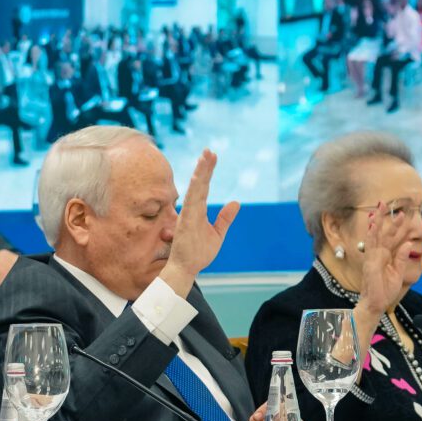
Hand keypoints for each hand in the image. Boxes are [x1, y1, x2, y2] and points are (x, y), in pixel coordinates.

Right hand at [156, 149, 240, 296]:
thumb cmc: (197, 253)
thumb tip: (236, 202)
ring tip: (205, 158)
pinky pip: (191, 204)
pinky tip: (196, 179)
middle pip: (199, 184)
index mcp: (197, 211)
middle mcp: (191, 210)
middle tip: (209, 151)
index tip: (212, 156)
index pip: (203, 187)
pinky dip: (193, 191)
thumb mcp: (217, 234)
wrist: (185, 270)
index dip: (207, 171)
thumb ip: (225, 218)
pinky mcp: (186, 224)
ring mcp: (188, 216)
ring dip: (200, 174)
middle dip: (204, 167)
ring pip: (195, 190)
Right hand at [353, 207, 419, 323]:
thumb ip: (401, 258)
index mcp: (387, 256)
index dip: (397, 226)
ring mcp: (373, 257)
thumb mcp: (398, 273)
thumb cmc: (385, 290)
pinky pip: (371, 246)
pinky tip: (373, 225)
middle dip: (386, 218)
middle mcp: (379, 254)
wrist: (376, 304)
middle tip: (387, 203)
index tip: (402, 214)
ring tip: (381, 208)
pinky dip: (371, 234)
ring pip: (376, 235)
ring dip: (379, 221)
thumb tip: (407, 244)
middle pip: (384, 233)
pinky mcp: (370, 262)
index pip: (393, 238)